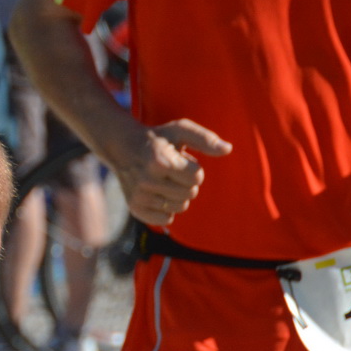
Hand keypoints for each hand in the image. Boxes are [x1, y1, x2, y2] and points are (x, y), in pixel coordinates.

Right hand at [108, 120, 229, 227]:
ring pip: (180, 207)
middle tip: (171, 170)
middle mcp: (146, 180)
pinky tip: (157, 193)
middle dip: (187, 182)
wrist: (122, 146)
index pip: (196, 177)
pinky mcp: (135, 208)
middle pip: (190, 193)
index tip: (180, 160)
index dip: (193, 168)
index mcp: (159, 160)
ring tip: (164, 180)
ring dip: (177, 194)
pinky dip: (166, 209)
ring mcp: (139, 195)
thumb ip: (205, 139)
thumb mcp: (180, 130)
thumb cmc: (158, 138)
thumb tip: (228, 149)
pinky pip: (166, 219)